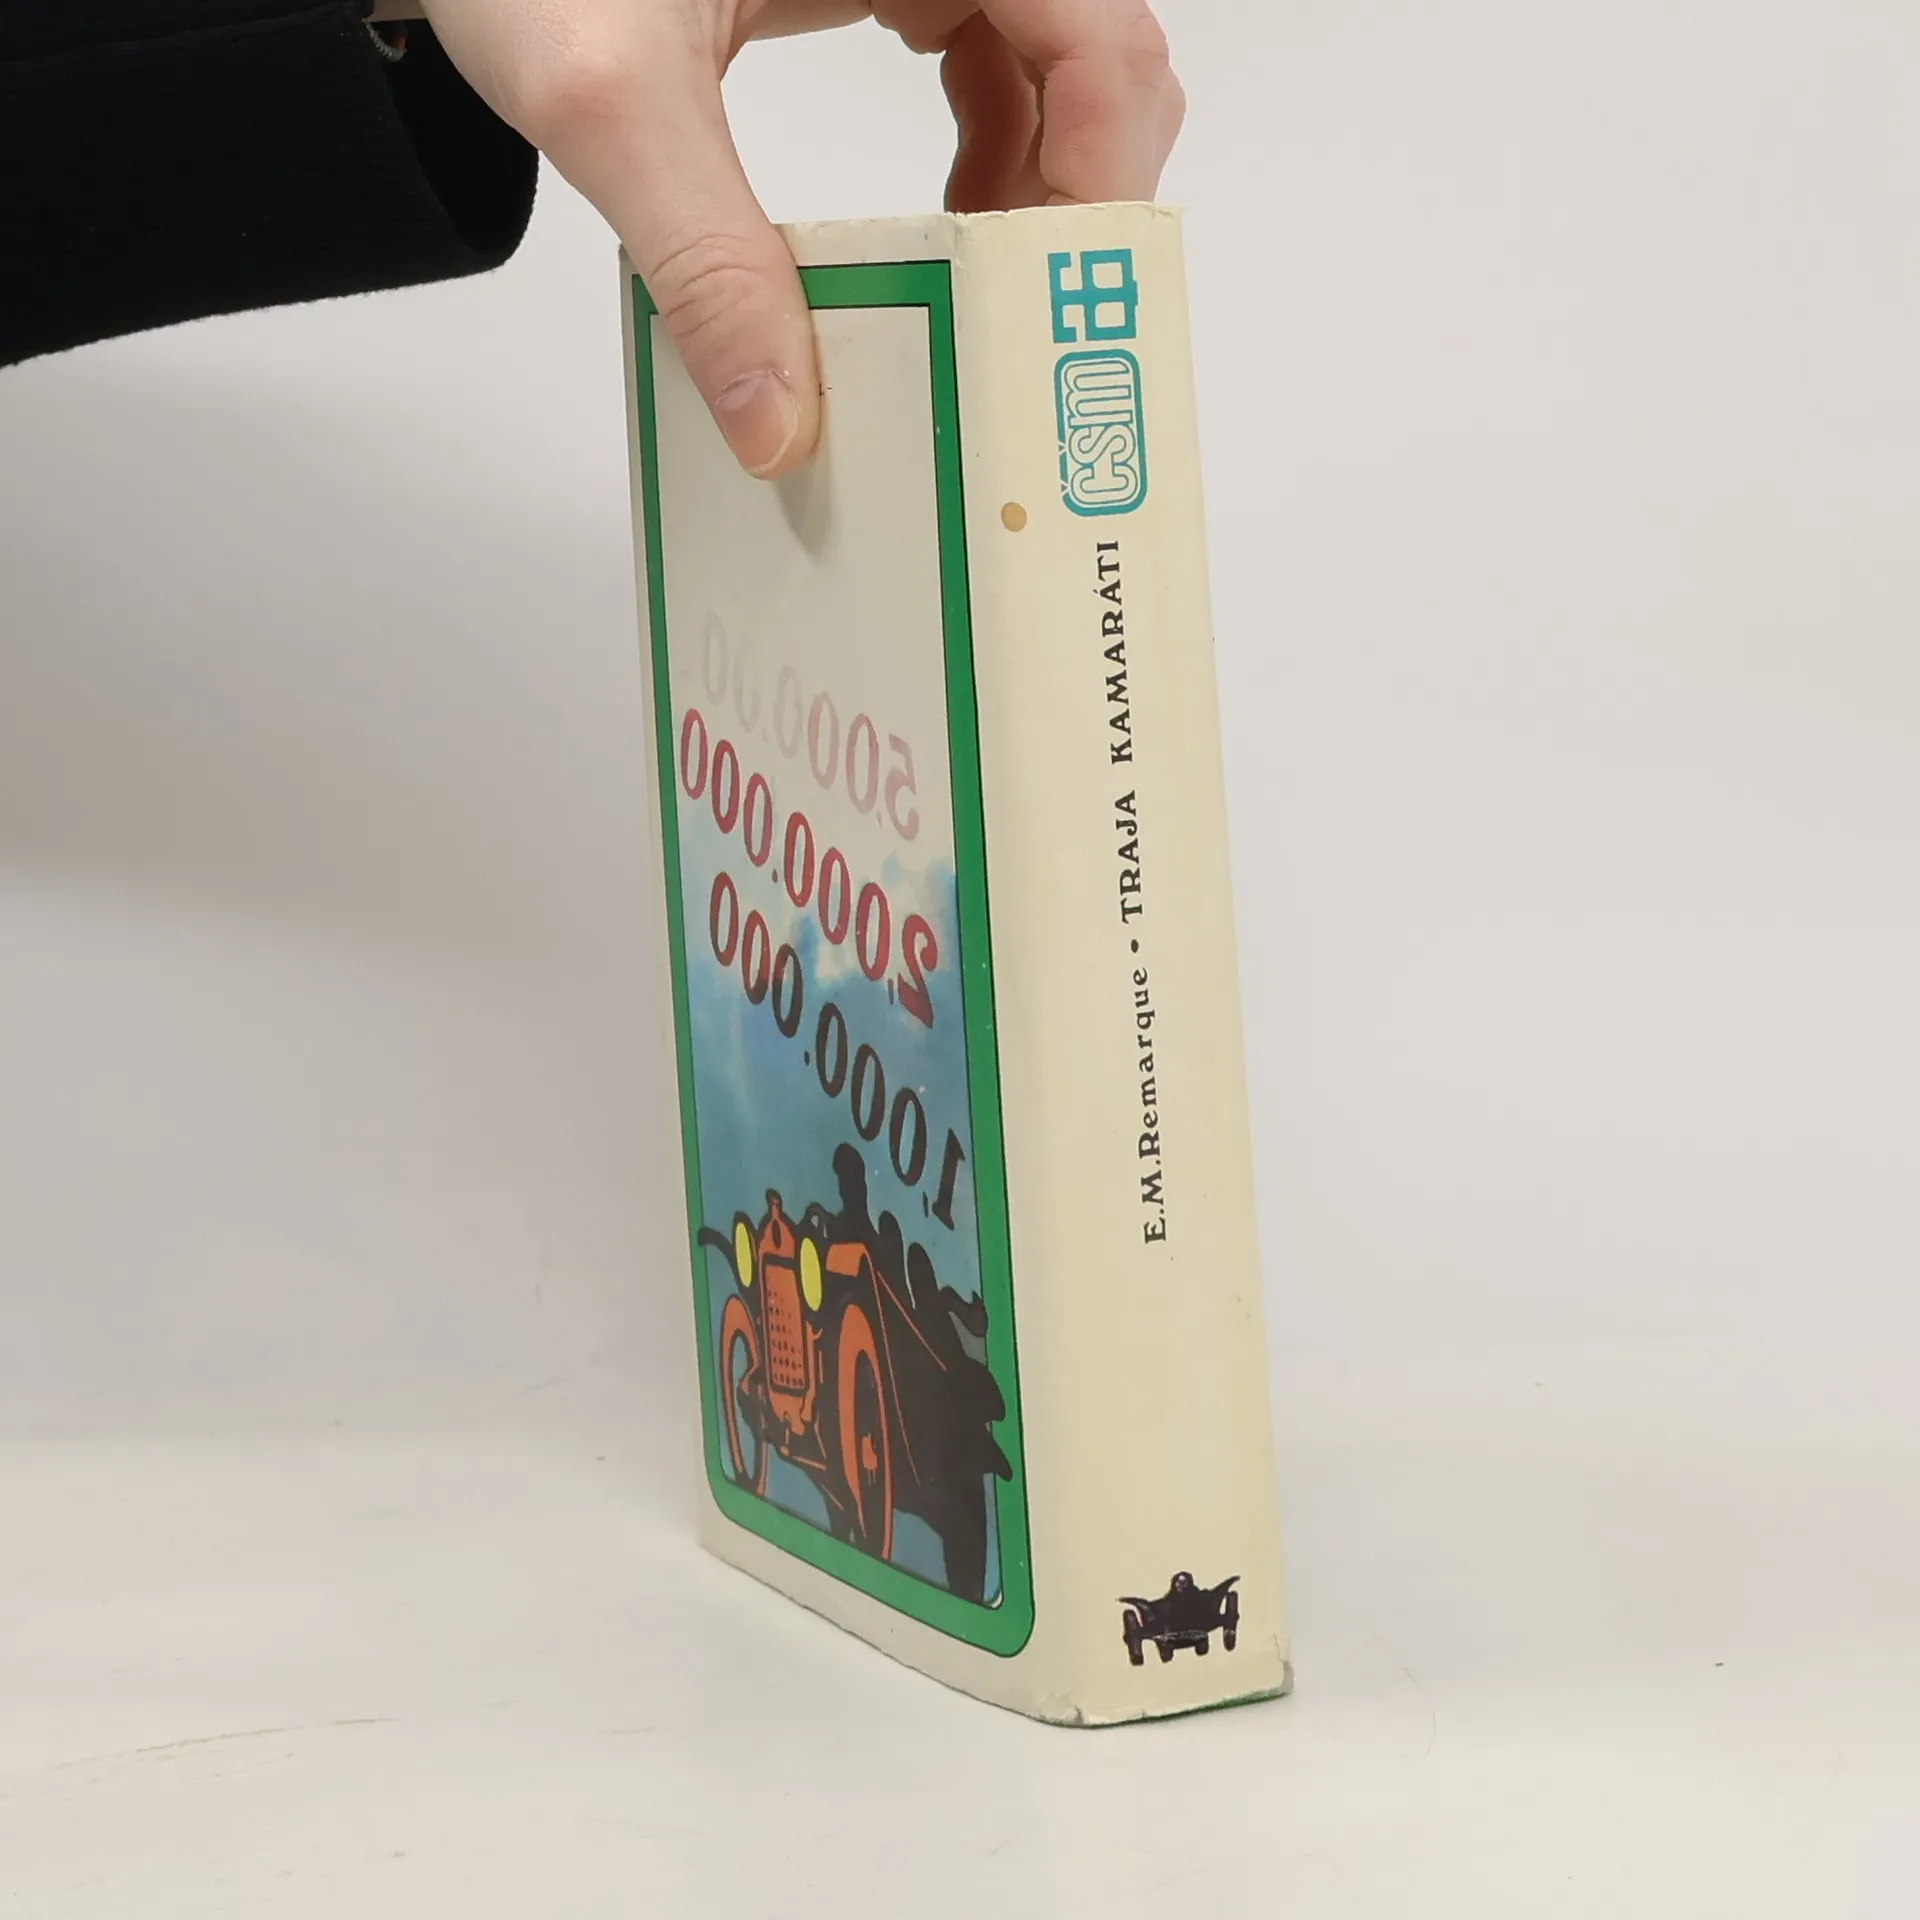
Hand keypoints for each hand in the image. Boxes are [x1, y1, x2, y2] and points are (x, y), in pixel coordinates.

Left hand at [406, 0, 1184, 476]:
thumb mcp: (607, 102)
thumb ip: (702, 265)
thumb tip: (782, 429)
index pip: (1098, 29)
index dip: (1106, 164)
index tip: (1056, 289)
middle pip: (1099, 52)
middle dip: (1081, 191)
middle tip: (1026, 314)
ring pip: (1057, 62)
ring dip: (1040, 184)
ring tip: (983, 291)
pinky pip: (993, 59)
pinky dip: (991, 152)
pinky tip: (944, 225)